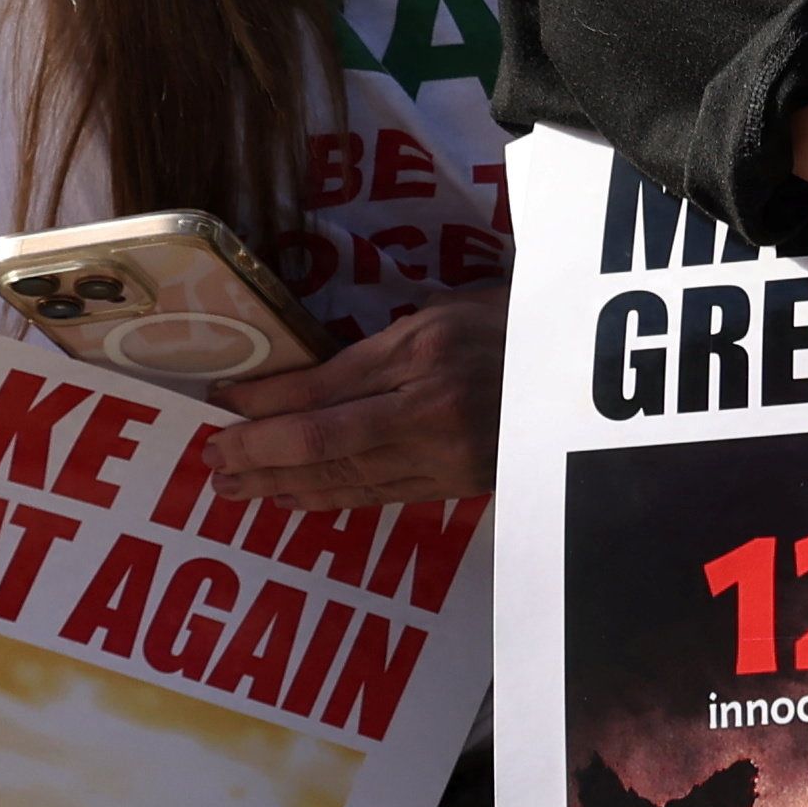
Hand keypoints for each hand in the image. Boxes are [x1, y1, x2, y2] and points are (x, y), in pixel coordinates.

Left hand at [198, 294, 494, 510]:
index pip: (322, 386)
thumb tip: (319, 375)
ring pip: (345, 478)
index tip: (222, 402)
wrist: (595, 376)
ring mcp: (445, 455)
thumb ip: (390, 343)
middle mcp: (429, 410)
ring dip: (283, 484)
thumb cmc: (523, 324)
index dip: (265, 398)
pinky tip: (296, 497)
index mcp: (425, 353)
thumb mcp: (454, 309)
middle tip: (212, 460)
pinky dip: (329, 497)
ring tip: (235, 488)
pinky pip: (378, 496)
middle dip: (259, 452)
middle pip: (322, 441)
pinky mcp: (458, 485)